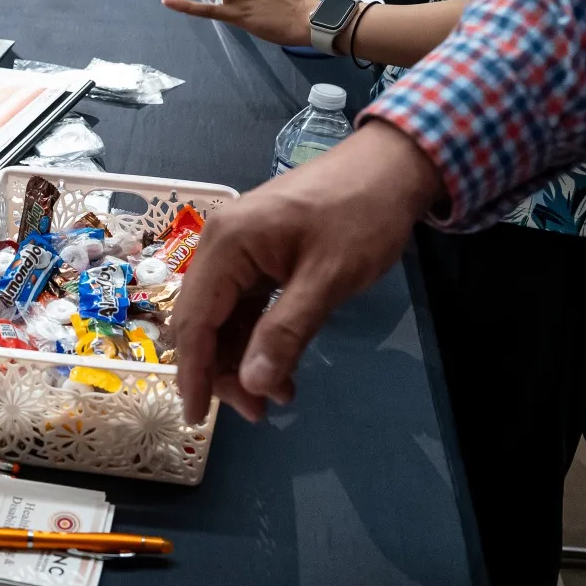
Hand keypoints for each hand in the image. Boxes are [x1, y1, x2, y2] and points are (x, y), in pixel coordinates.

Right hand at [172, 122, 442, 421]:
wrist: (392, 167)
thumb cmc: (361, 216)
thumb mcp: (327, 279)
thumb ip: (285, 333)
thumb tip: (252, 386)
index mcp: (226, 245)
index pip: (195, 320)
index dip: (193, 373)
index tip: (195, 418)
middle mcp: (221, 246)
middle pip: (204, 322)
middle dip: (222, 371)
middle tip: (258, 412)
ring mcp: (239, 250)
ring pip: (224, 318)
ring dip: (243, 359)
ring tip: (278, 397)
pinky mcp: (259, 255)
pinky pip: (246, 306)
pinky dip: (258, 338)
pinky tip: (282, 368)